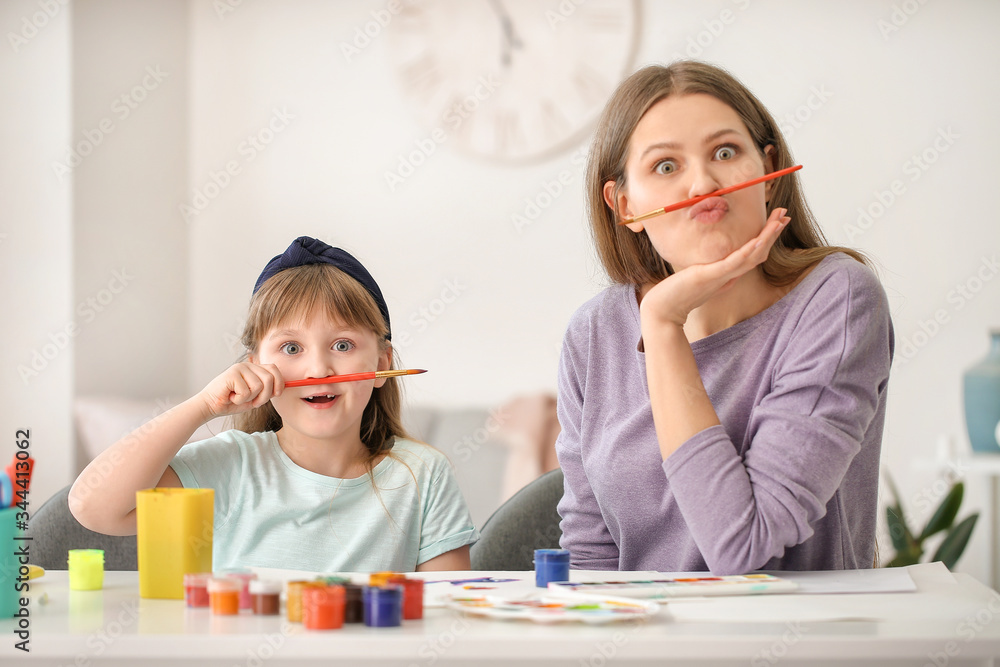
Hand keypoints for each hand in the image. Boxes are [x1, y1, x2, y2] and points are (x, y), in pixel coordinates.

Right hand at [195, 362, 284, 419]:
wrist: (210, 406)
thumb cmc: (232, 402)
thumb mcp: (254, 397)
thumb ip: (267, 390)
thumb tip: (282, 388)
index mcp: (254, 369)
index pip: (274, 369)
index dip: (279, 382)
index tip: (276, 394)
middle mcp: (248, 366)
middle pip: (269, 378)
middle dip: (264, 396)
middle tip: (253, 402)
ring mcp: (239, 368)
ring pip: (259, 386)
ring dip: (250, 398)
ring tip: (238, 397)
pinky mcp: (232, 374)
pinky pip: (246, 391)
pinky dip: (240, 400)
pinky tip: (230, 397)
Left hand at [639, 208, 790, 327]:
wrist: (663, 310)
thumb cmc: (677, 293)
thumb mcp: (697, 275)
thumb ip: (709, 268)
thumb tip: (713, 257)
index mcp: (728, 274)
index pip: (753, 254)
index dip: (766, 238)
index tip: (776, 221)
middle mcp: (729, 276)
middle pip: (758, 253)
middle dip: (772, 233)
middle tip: (785, 214)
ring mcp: (722, 277)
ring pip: (751, 256)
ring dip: (767, 238)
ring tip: (779, 222)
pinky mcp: (711, 277)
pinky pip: (733, 263)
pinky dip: (747, 252)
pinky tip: (758, 241)